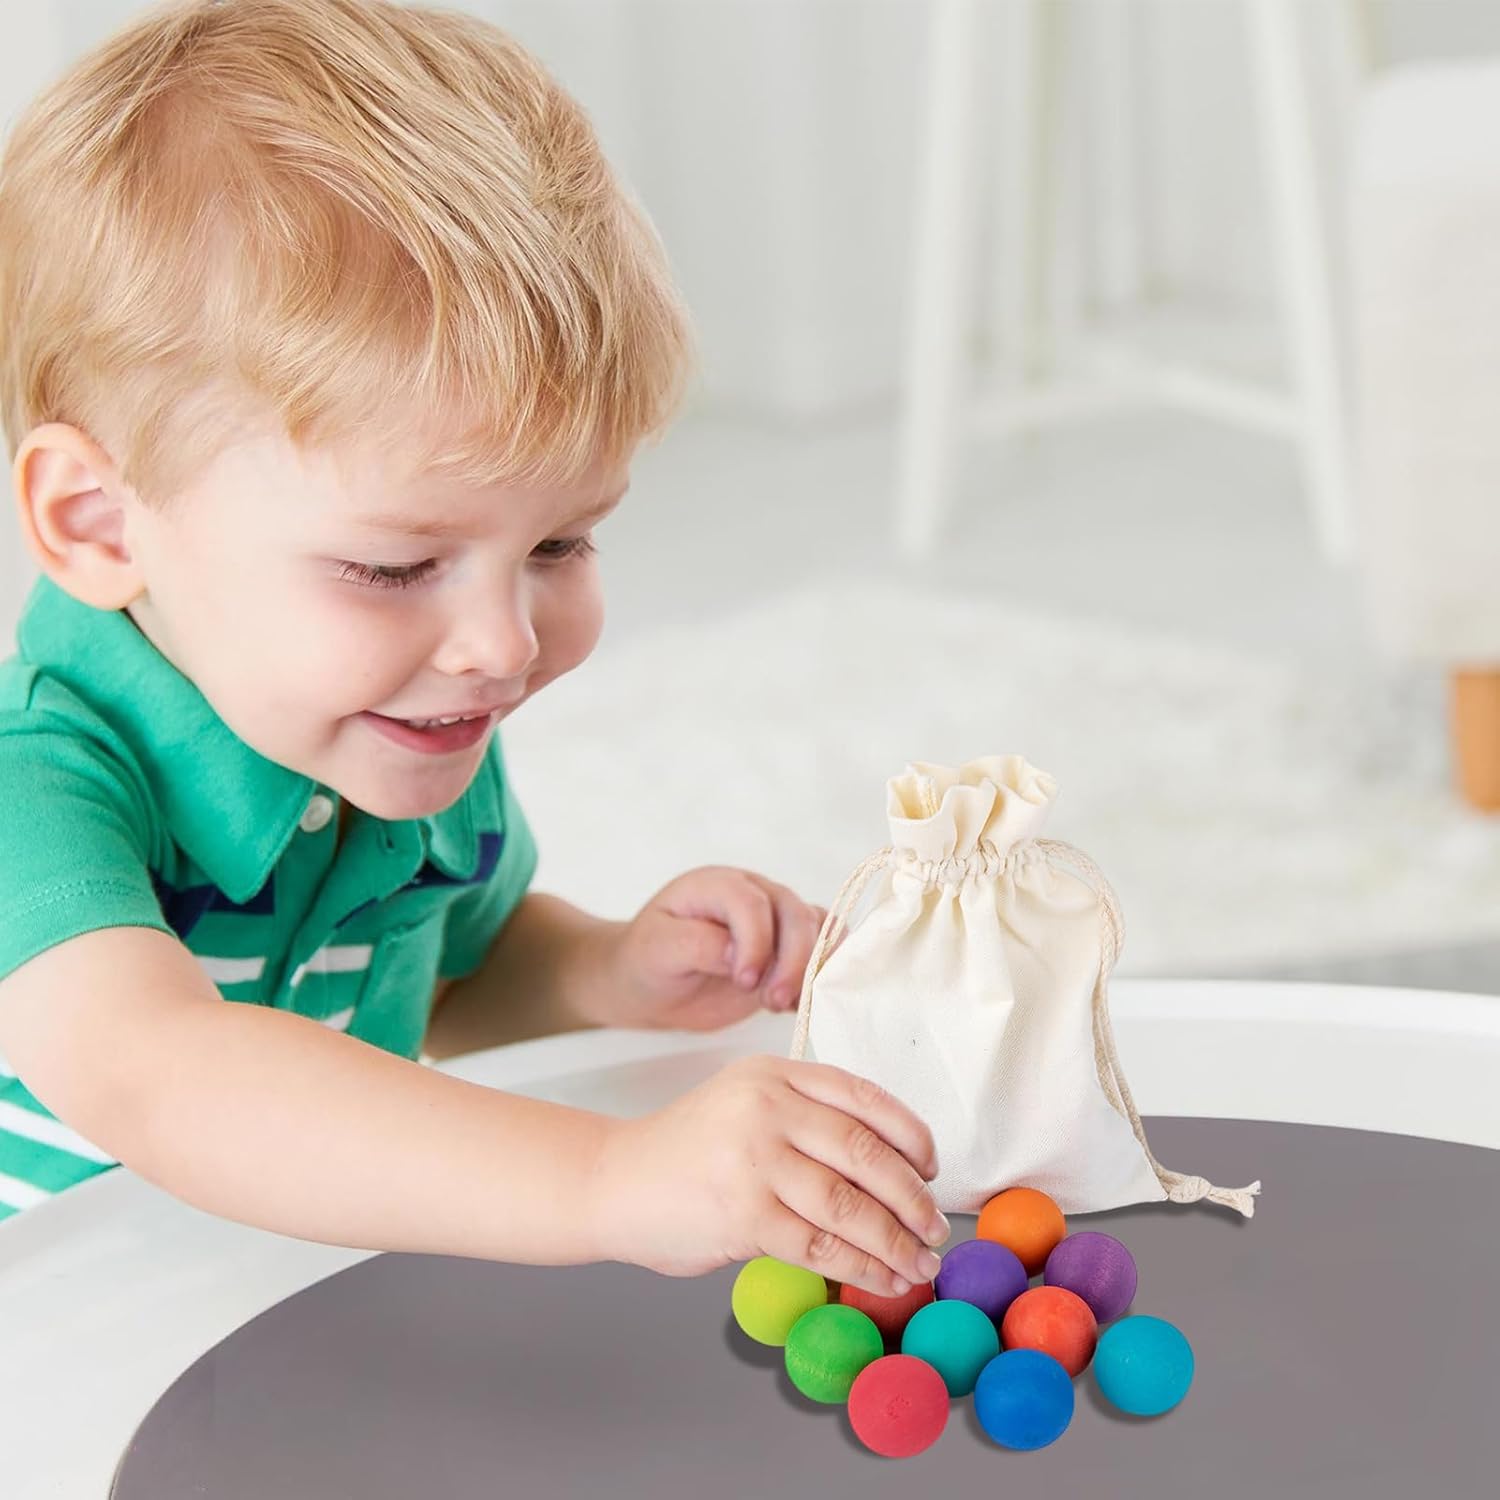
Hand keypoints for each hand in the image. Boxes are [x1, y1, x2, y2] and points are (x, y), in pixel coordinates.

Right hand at [593, 1054, 949, 1298]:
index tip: (931, 1167)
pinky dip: (860, 1267)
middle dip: (912, 1197)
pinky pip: (820, 1245)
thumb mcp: (744, 1103)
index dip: (910, 1135)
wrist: (613, 1180)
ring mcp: (754, 1160)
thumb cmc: (686, 1150)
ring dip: (896, 1240)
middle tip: (934, 1226)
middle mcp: (767, 1107)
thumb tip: (888, 1169)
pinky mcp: (743, 1214)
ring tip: (918, 1261)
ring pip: (850, 1204)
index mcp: (773, 1074)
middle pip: (866, 1152)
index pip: (863, 1097)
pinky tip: (881, 1278)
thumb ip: (803, 1117)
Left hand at [594, 866, 828, 1031]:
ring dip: (812, 968)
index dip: (756, 940)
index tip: (745, 980)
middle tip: (773, 1001)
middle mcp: (754, 894)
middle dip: (793, 960)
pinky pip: (824, 951)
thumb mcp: (658, 950)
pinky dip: (822, 976)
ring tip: (785, 1005)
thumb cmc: (648, 961)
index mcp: (717, 885)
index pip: (751, 902)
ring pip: (819, 930)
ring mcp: (776, 921)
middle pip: (795, 914)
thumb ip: (698, 944)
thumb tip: (740, 954)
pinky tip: (799, 1004)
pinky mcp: (789, 950)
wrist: (652, 985)